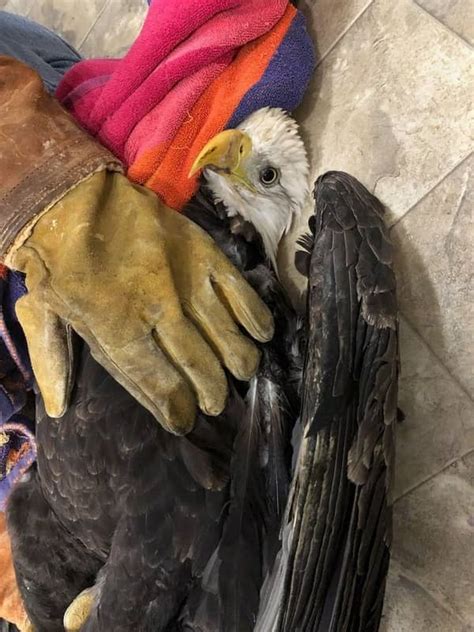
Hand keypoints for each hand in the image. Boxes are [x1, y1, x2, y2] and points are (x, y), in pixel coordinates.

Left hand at [10, 172, 272, 433]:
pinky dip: (256, 318)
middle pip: (201, 368)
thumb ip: (52, 360)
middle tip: (216, 403)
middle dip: (213, 394)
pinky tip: (262, 335)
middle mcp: (159, 310)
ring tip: (241, 373)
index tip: (186, 421)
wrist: (76, 195)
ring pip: (228, 336)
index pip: (162, 385)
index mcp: (117, 330)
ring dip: (240, 363)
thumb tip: (60, 409)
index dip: (179, 410)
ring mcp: (187, 280)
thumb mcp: (42, 309)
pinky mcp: (206, 253)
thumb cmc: (60, 259)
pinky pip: (241, 293)